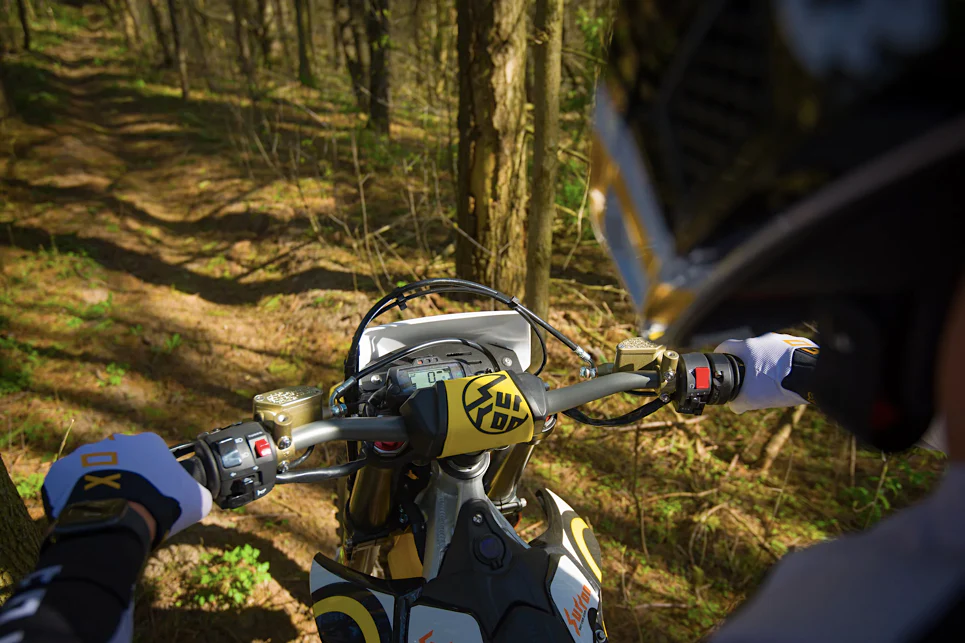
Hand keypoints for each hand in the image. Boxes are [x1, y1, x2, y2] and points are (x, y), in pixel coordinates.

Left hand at [43, 433, 211, 543]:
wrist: (117, 520)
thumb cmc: (161, 506)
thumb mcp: (197, 499)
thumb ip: (198, 490)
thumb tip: (200, 493)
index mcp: (148, 443)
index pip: (151, 455)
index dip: (153, 476)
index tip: (153, 494)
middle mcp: (116, 441)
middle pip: (121, 459)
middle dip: (124, 476)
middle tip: (128, 501)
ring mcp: (86, 453)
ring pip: (93, 468)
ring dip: (98, 483)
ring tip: (104, 508)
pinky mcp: (62, 470)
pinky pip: (68, 482)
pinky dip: (74, 495)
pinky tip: (84, 511)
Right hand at [715, 333, 817, 413]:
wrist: (811, 376)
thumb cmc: (778, 384)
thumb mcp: (751, 398)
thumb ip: (738, 402)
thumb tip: (735, 405)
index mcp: (747, 347)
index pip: (726, 346)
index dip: (721, 354)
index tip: (721, 361)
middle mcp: (763, 339)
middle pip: (749, 349)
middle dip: (748, 362)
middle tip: (751, 378)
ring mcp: (782, 339)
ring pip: (770, 350)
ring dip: (769, 361)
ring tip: (775, 379)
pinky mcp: (799, 343)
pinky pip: (787, 352)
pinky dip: (785, 361)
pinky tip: (790, 374)